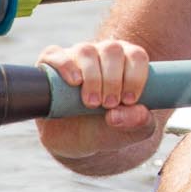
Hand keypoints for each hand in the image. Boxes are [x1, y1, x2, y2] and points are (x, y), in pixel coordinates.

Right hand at [33, 39, 157, 159]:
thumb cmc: (111, 128)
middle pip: (112, 50)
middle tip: (109, 104)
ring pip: (86, 51)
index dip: (135, 76)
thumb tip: (123, 112)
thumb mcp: (133, 130)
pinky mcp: (51, 64)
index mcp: (128, 62)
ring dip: (92, 77)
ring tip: (92, 103)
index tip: (129, 101)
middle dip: (113, 79)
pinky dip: (65, 65)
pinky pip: (55, 53)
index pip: (136, 56)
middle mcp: (103, 53)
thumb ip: (139, 121)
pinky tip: (74, 82)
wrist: (77, 141)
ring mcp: (76, 56)